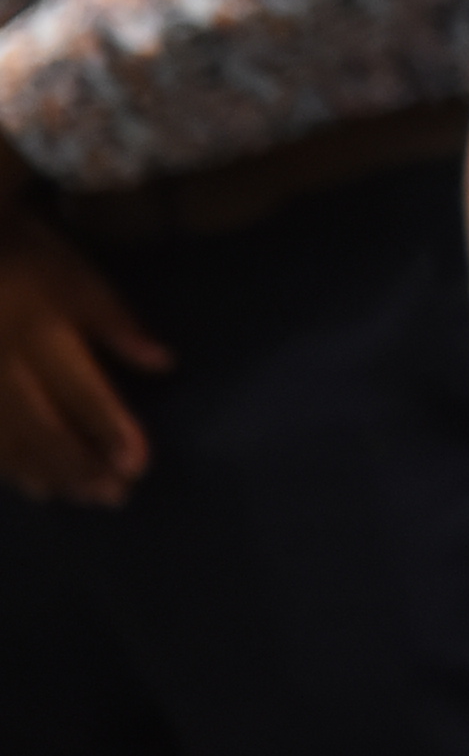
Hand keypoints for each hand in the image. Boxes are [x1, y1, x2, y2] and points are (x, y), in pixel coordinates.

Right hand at [0, 201, 165, 505]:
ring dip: (41, 472)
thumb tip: (166, 364)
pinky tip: (25, 484)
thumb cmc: (27, 257)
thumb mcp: (79, 277)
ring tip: (74, 497)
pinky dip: (3, 465)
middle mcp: (2, 366)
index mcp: (41, 334)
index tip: (138, 466)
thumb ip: (118, 323)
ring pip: (5, 440)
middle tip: (113, 498)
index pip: (81, 393)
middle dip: (78, 466)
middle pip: (42, 427)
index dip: (110, 430)